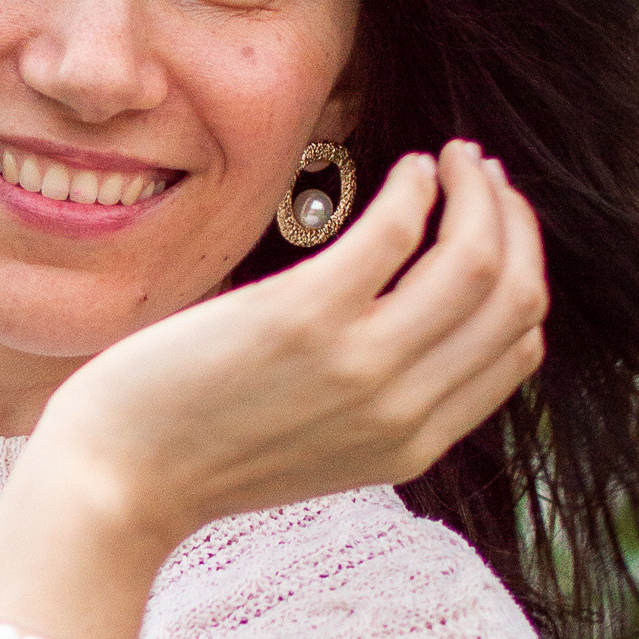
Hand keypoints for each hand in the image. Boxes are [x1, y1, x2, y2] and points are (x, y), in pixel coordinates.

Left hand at [0, 143, 545, 638]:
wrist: (117, 479)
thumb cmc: (201, 449)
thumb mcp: (322, 444)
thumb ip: (381, 398)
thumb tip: (417, 315)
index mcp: (414, 445)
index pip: (520, 347)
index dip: (520, 271)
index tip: (493, 227)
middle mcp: (402, 410)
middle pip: (513, 295)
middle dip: (512, 220)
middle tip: (480, 174)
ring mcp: (357, 365)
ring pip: (475, 260)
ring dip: (476, 191)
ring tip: (452, 159)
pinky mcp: (301, 319)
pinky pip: (395, 232)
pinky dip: (416, 187)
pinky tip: (404, 168)